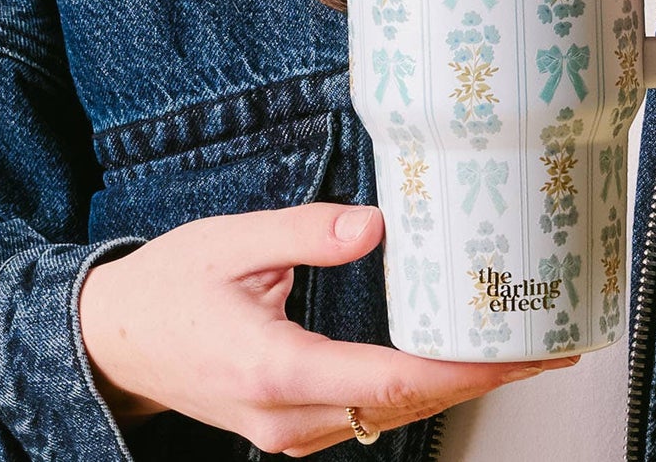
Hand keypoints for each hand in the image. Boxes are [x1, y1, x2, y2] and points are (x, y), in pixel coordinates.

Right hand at [79, 202, 579, 455]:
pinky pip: (365, 414)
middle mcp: (287, 416)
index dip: (465, 370)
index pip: (392, 380)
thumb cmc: (167, 287)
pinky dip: (414, 389)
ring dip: (452, 384)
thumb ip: (305, 232)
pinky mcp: (287, 425)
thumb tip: (377, 225)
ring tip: (511, 345)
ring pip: (388, 415)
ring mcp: (287, 431)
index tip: (520, 351)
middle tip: (546, 343)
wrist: (110, 341)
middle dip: (480, 376)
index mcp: (276, 368)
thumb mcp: (232, 240)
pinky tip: (445, 357)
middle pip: (404, 405)